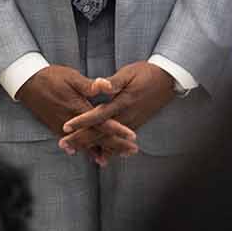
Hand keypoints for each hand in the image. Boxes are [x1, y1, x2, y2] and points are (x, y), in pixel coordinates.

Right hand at [17, 64, 138, 165]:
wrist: (27, 82)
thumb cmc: (51, 77)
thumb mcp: (71, 77)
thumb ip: (90, 85)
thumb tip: (107, 86)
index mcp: (77, 108)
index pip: (102, 123)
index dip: (118, 130)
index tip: (133, 137)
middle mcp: (71, 122)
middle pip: (97, 137)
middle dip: (115, 145)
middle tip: (132, 150)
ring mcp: (63, 127)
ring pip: (85, 143)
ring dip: (101, 150)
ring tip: (117, 157)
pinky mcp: (56, 128)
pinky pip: (74, 143)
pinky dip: (86, 149)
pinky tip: (93, 155)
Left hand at [61, 62, 178, 152]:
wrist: (168, 79)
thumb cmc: (146, 73)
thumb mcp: (129, 73)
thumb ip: (114, 82)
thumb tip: (102, 85)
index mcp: (122, 102)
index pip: (98, 115)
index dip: (82, 121)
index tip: (65, 127)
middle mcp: (127, 116)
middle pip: (101, 132)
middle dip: (81, 139)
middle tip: (63, 145)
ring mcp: (133, 121)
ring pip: (110, 139)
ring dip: (93, 147)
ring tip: (76, 152)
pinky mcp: (137, 123)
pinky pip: (121, 140)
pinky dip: (111, 149)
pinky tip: (102, 157)